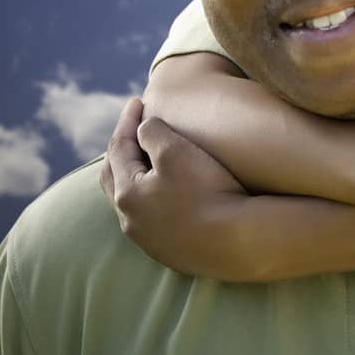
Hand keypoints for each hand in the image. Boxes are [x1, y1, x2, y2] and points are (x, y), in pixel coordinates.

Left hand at [100, 97, 252, 279]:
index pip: (118, 148)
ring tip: (148, 163)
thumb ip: (152, 132)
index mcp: (127, 193)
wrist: (238, 242)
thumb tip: (143, 129)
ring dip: (136, 178)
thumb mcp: (176, 150)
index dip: (126, 121)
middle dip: (122, 151)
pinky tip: (169, 196)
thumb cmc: (206, 192)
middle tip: (132, 131)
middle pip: (116, 178)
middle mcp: (130, 220)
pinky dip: (154, 200)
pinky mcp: (172, 253)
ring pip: (133, 203)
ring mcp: (150, 240)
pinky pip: (153, 220)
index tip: (137, 101)